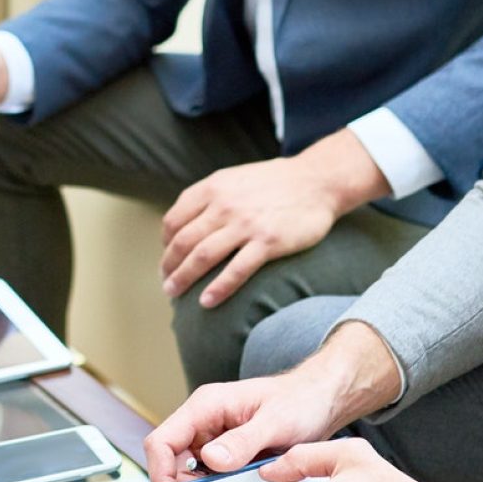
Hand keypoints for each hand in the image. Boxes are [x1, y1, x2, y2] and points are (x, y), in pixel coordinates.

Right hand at [143, 321, 400, 481]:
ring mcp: (213, 437)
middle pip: (171, 460)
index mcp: (205, 406)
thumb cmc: (301, 400)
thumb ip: (243, 441)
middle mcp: (203, 421)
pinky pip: (209, 474)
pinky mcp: (226, 451)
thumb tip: (210, 460)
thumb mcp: (275, 422)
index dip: (162, 472)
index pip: (162, 440)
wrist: (322, 399)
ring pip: (188, 470)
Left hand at [160, 131, 387, 307]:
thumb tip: (184, 224)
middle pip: (183, 242)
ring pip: (203, 256)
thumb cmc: (274, 183)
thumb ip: (210, 197)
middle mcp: (224, 205)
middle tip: (166, 284)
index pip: (174, 220)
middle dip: (169, 266)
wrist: (317, 181)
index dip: (165, 244)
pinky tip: (207, 302)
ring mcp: (246, 224)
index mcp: (213, 188)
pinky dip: (218, 288)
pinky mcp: (269, 242)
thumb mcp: (234, 179)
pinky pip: (237, 270)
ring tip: (174, 294)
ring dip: (183, 278)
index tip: (167, 260)